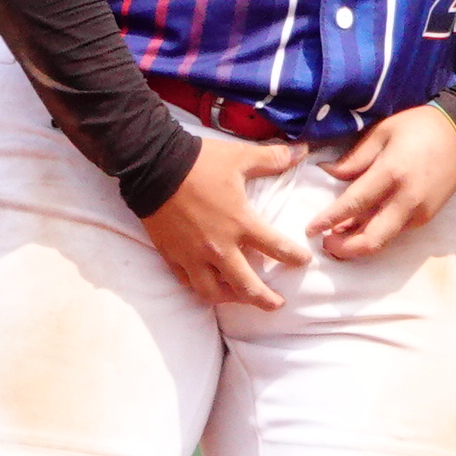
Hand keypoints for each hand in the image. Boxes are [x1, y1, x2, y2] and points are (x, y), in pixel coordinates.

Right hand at [141, 136, 309, 309]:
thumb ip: (272, 158)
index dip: (294, 257)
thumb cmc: (199, 162)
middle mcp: (218, 246)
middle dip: (265, 300)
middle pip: (246, 287)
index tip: (303, 261)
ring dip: (231, 299)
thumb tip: (302, 150)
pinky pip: (187, 281)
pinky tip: (208, 284)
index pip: (277, 248)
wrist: (153, 165)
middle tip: (277, 304)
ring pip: (213, 293)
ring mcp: (192, 255)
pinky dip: (200, 287)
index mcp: (240, 223)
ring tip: (240, 298)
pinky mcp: (171, 255)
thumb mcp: (240, 156)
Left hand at [315, 103, 455, 261]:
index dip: (329, 220)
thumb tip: (327, 172)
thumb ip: (354, 158)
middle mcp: (406, 200)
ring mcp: (418, 213)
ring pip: (383, 241)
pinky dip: (375, 234)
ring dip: (358, 245)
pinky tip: (360, 228)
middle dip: (345, 248)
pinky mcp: (426, 218)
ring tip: (338, 238)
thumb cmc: (419, 127)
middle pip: (371, 239)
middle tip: (325, 243)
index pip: (354, 204)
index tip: (310, 229)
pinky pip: (394, 233)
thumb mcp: (382, 132)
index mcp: (391, 173)